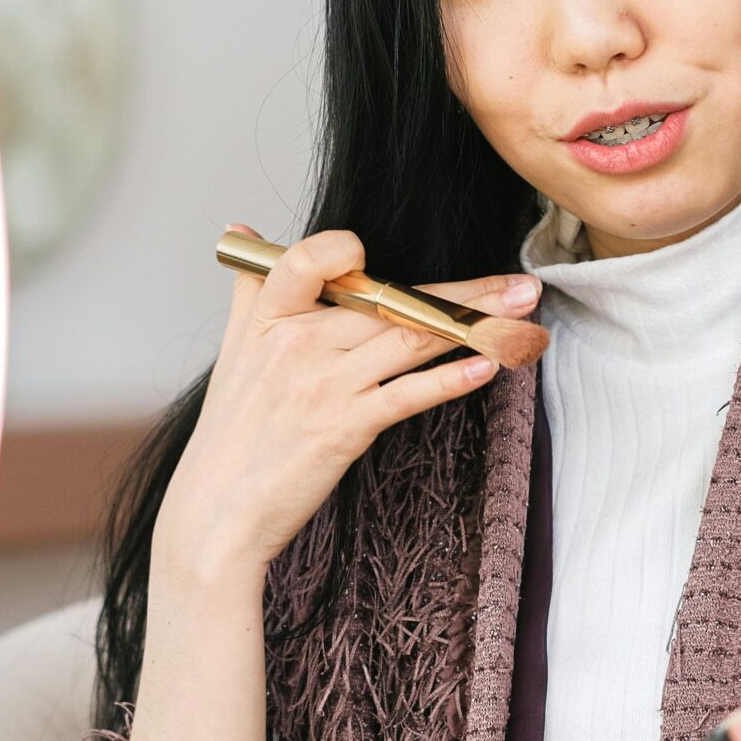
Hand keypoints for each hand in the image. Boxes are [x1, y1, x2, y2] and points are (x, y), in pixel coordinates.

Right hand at [159, 225, 537, 576]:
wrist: (216, 513)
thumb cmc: (232, 436)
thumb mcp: (233, 352)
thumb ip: (251, 289)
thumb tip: (243, 227)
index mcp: (268, 318)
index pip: (310, 260)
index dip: (345, 250)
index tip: (376, 252)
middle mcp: (298, 343)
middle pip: (390, 300)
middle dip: (465, 291)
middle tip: (521, 284)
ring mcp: (324, 385)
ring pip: (411, 338)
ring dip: (477, 325)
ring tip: (524, 316)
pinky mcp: (344, 428)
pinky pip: (407, 395)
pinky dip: (450, 379)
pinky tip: (487, 366)